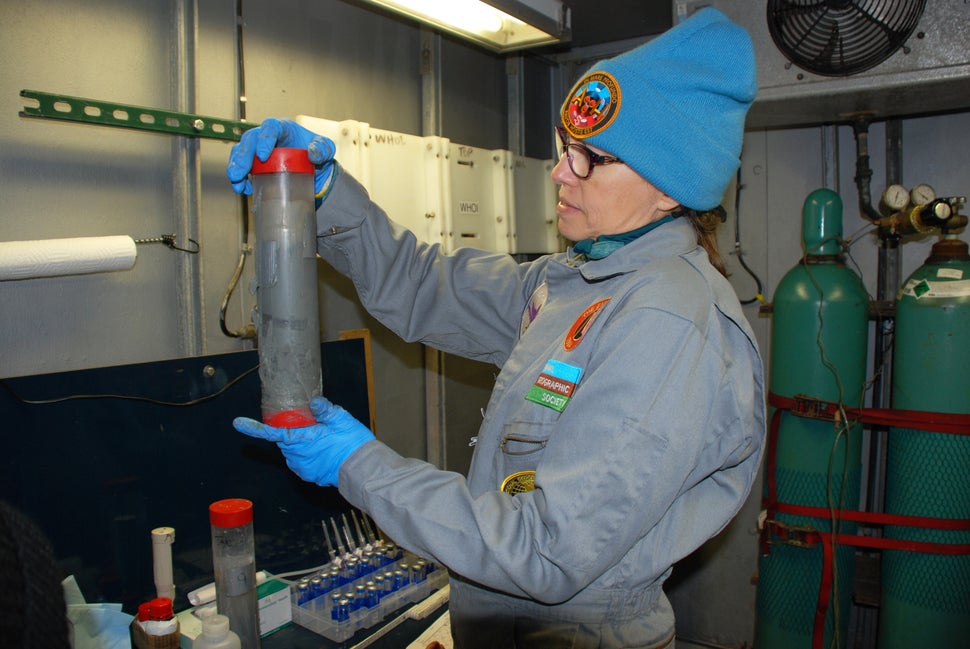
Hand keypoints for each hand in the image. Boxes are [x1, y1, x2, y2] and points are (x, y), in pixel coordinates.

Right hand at [226, 118, 336, 198]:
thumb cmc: (317, 152)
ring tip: (237, 183)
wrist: (313, 168)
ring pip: (241, 152)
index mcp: (283, 127)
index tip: (263, 155)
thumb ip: (323, 149)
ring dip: (236, 167)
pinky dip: (240, 178)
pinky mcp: (254, 161)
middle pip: (250, 140)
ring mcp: (258, 147)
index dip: (264, 139)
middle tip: (240, 172)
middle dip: (242, 156)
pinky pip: (241, 166)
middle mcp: (267, 135)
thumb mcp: (326, 149)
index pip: (270, 127)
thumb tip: (313, 153)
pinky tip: (243, 189)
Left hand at [234, 396, 374, 486]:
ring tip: (320, 438)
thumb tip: (313, 401)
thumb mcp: (341, 420)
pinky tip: (322, 450)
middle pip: (284, 442)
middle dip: (290, 433)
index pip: (273, 433)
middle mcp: (298, 457)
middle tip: (308, 426)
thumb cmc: (353, 444)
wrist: (364, 469)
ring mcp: (304, 468)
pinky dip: (305, 455)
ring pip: (292, 453)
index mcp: (303, 440)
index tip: (238, 423)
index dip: (255, 428)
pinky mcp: (311, 476)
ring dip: (298, 444)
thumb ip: (325, 410)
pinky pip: (301, 462)